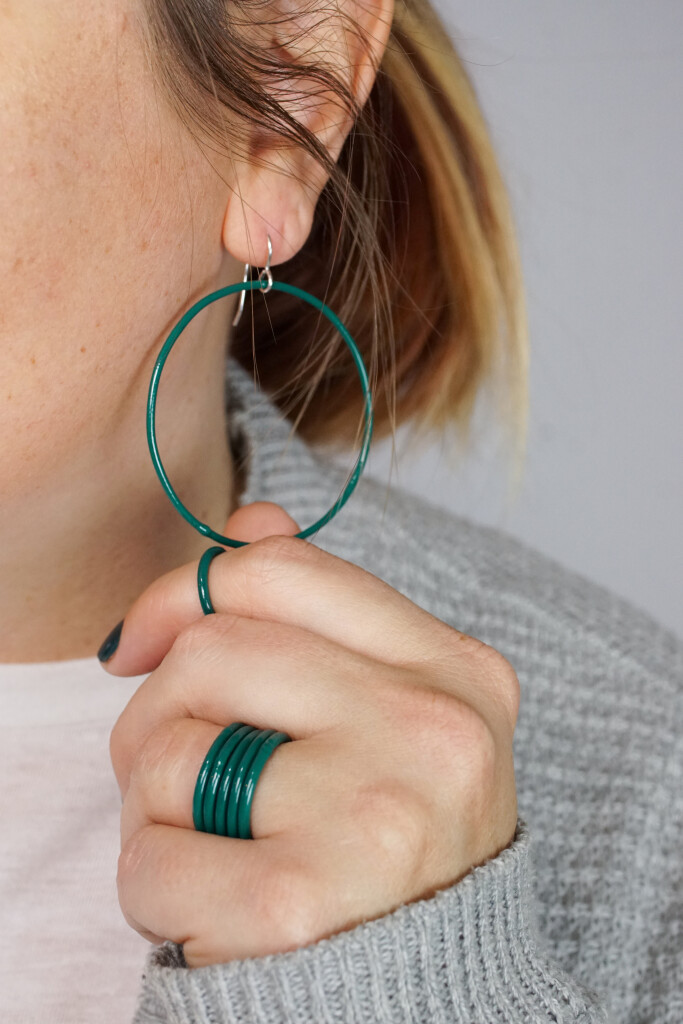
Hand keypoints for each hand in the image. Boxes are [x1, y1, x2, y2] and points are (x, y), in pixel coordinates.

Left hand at [106, 502, 519, 967]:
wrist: (435, 993)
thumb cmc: (395, 839)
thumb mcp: (392, 711)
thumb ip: (321, 612)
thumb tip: (248, 518)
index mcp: (456, 669)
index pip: (283, 569)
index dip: (185, 589)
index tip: (141, 641)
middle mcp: (431, 729)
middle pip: (212, 650)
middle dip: (156, 710)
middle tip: (175, 769)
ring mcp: (372, 812)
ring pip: (170, 750)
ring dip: (154, 804)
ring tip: (210, 842)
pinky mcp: (299, 904)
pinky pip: (151, 858)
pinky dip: (155, 884)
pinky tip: (212, 909)